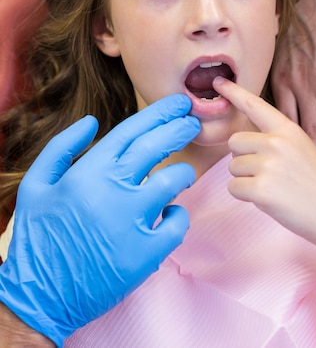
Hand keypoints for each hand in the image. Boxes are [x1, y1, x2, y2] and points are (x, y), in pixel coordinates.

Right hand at [0, 95, 199, 346]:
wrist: (40, 297)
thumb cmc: (38, 237)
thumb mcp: (35, 185)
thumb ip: (62, 147)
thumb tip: (92, 121)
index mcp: (88, 171)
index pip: (132, 131)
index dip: (159, 114)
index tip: (178, 105)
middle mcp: (113, 191)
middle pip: (157, 148)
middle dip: (180, 129)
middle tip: (193, 123)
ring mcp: (132, 222)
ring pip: (174, 181)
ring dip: (183, 172)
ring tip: (184, 172)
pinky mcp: (145, 254)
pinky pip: (177, 224)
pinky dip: (178, 216)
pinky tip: (171, 213)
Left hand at [213, 77, 315, 249]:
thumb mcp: (303, 150)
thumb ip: (276, 141)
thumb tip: (241, 143)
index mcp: (288, 129)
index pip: (255, 105)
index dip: (234, 92)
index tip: (218, 81)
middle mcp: (276, 142)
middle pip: (234, 142)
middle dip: (244, 158)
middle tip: (268, 174)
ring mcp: (269, 165)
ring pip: (233, 167)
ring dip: (246, 180)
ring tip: (275, 188)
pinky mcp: (261, 189)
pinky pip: (234, 188)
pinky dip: (246, 197)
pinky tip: (271, 200)